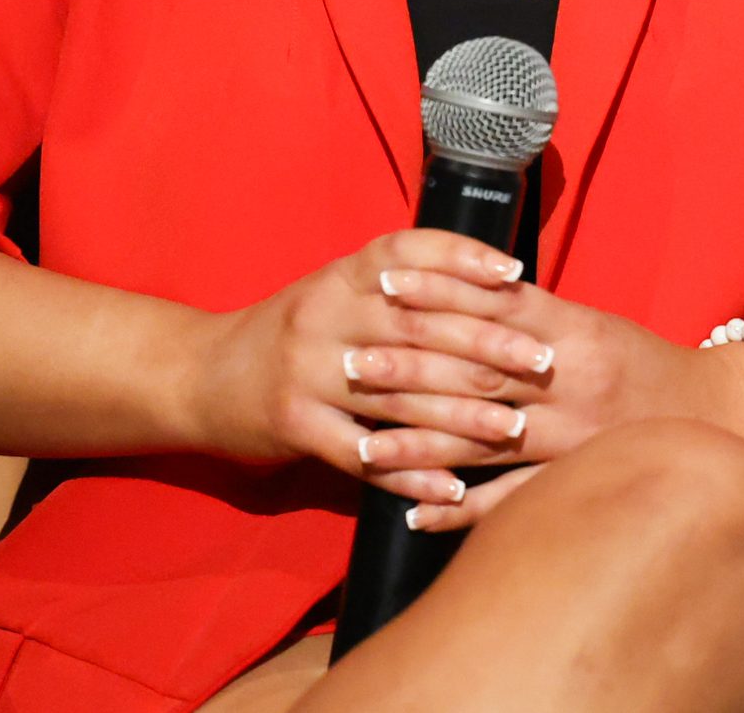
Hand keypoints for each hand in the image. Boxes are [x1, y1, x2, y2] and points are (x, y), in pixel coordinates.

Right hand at [202, 229, 556, 512]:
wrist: (201, 375)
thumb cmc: (291, 332)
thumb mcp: (335, 292)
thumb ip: (396, 287)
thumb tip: (485, 284)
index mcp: (341, 276)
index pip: (408, 253)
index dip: (462, 258)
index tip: (515, 272)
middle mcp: (324, 312)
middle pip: (417, 326)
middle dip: (486, 345)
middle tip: (542, 362)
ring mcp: (306, 369)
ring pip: (397, 393)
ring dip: (460, 416)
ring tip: (513, 430)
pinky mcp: (293, 423)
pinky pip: (362, 454)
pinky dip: (411, 475)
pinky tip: (453, 489)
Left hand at [335, 267, 739, 530]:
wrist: (720, 417)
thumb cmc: (642, 364)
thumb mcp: (590, 323)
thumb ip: (530, 314)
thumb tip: (460, 290)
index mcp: (573, 331)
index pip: (492, 306)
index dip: (436, 293)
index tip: (383, 284)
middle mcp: (570, 383)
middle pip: (478, 372)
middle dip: (412, 368)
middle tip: (351, 363)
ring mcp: (573, 440)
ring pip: (485, 440)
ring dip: (422, 443)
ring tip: (364, 443)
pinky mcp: (576, 484)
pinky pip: (512, 502)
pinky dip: (462, 510)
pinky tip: (414, 515)